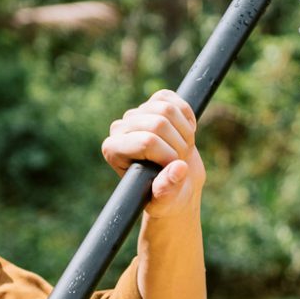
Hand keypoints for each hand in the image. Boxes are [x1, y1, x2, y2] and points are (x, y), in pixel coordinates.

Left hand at [102, 89, 205, 219]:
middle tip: (179, 161)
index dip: (168, 154)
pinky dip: (186, 115)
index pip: (147, 141)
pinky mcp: (152, 103)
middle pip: (159, 123)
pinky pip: (170, 98)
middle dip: (178, 144)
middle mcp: (120, 128)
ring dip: (184, 132)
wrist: (177, 181)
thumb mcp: (167, 201)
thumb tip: (178, 168)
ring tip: (182, 148)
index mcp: (113, 150)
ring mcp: (136, 113)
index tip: (172, 170)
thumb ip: (167, 190)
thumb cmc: (167, 196)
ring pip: (167, 108)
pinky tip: (186, 131)